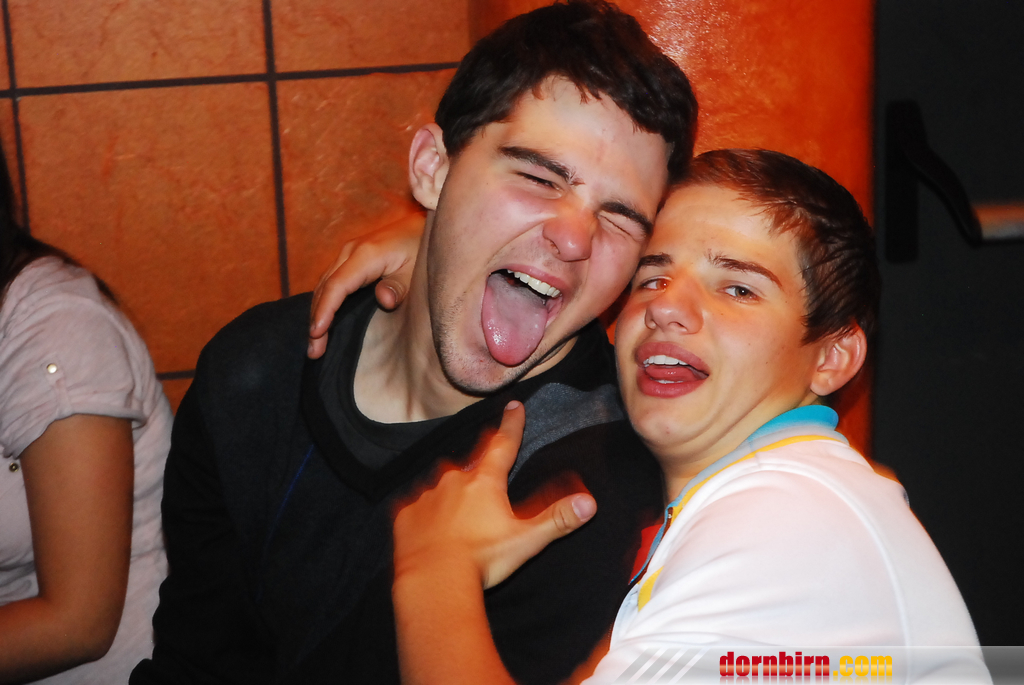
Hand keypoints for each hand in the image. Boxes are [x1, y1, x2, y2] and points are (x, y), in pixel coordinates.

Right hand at [307, 211, 424, 358]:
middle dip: (315, 320)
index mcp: (366, 254)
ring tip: (314, 344)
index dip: (325, 310)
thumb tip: (384, 299)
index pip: (337, 285)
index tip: (316, 333)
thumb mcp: (417, 270)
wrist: (426, 228)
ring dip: (316, 314)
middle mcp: (351, 251)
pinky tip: (323, 323)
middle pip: (324, 288)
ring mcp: (348, 254)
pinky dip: (324, 304)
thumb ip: (400, 286)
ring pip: (324, 286)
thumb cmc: (423, 250)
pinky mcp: (350, 259)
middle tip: (313, 351)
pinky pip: (331, 282)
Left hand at [393, 402, 597, 589]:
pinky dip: (425, 516)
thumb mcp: (526, 540)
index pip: (503, 444)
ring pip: (441, 486)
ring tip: (455, 519)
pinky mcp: (406, 515)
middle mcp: (454, 481)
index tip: (513, 405)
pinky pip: (417, 509)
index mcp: (484, 482)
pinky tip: (430, 533)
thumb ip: (557, 519)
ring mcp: (427, 496)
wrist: (433, 582)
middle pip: (468, 467)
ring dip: (449, 495)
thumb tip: (589, 502)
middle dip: (475, 473)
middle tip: (480, 491)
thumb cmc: (482, 560)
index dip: (511, 424)